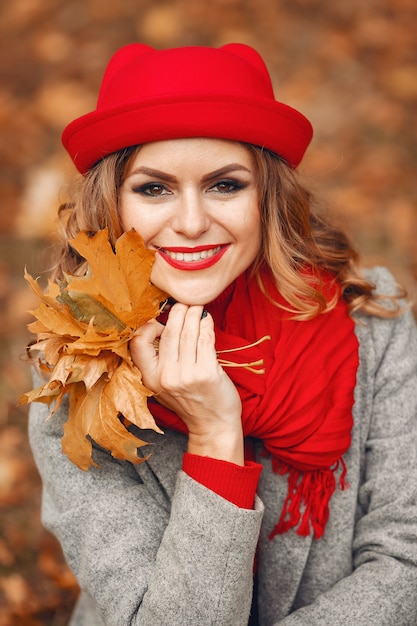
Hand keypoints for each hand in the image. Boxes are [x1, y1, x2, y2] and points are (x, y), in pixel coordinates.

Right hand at [130, 304, 243, 463]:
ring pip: (187, 333)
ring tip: (197, 306)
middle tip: (184, 303)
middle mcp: (165, 376)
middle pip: (168, 333)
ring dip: (193, 314)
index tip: (161, 323)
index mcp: (150, 378)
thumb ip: (159, 361)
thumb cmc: (191, 402)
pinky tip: (207, 319)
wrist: (213, 425)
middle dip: (177, 312)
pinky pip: (205, 339)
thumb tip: (162, 326)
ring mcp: (186, 375)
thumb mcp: (164, 385)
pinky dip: (206, 325)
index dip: (148, 327)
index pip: (138, 343)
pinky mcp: (206, 373)